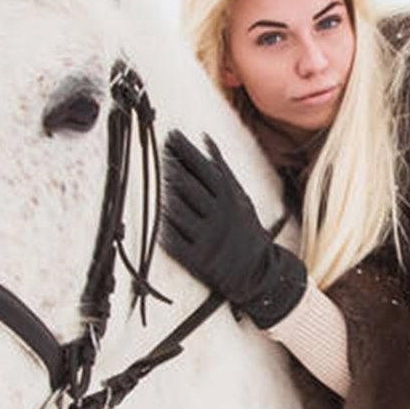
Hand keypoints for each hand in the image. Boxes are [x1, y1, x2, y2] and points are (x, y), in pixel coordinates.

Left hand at [160, 132, 306, 327]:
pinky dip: (162, 228)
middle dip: (171, 168)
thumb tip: (205, 138)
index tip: (171, 136)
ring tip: (151, 181)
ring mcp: (207, 237)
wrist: (258, 272)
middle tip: (156, 153)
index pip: (203, 167)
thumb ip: (222, 168)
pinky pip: (174, 241)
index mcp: (230, 198)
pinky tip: (151, 216)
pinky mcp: (196, 259)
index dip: (185, 150)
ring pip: (178, 211)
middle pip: (188, 187)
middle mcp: (219, 215)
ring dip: (162, 195)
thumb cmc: (246, 228)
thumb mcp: (241, 196)